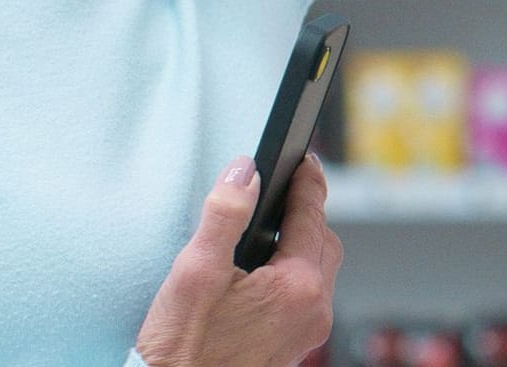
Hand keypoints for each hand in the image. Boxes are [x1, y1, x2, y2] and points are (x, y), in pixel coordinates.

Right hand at [135, 154, 343, 366]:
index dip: (308, 182)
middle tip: (287, 186)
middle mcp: (312, 313)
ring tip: (274, 223)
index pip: (312, 217)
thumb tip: (244, 172)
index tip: (305, 159)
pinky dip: (294, 270)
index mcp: (297, 288)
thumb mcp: (196, 271)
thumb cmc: (182, 349)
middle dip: (308, 212)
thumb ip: (225, 214)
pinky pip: (306, 295)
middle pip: (324, 243)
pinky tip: (265, 268)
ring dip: (303, 242)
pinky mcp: (291, 348)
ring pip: (318, 270)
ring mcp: (304, 334)